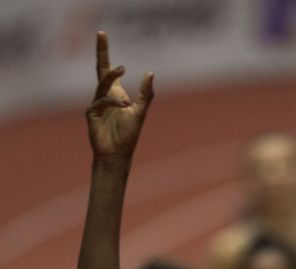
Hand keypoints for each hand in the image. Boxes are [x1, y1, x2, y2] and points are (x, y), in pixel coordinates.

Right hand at [85, 31, 153, 157]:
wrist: (117, 155)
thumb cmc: (128, 135)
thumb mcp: (140, 112)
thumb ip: (146, 94)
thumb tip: (150, 73)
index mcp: (114, 92)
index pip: (108, 68)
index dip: (104, 52)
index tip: (102, 34)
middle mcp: (104, 95)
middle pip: (100, 68)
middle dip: (101, 51)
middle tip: (101, 33)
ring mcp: (96, 103)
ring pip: (102, 83)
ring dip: (112, 78)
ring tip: (123, 72)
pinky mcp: (91, 113)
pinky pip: (101, 101)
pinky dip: (112, 102)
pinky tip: (123, 105)